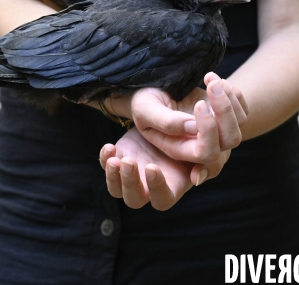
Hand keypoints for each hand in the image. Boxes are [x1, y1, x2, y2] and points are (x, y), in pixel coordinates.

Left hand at [99, 118, 230, 210]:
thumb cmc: (183, 107)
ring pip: (126, 194)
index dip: (159, 186)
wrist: (163, 97)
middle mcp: (161, 180)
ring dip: (118, 179)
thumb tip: (192, 128)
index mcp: (181, 176)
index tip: (152, 166)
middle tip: (130, 162)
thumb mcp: (184, 112)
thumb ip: (186, 125)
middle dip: (134, 185)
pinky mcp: (123, 161)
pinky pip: (110, 172)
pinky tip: (109, 147)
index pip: (168, 196)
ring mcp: (140, 173)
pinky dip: (106, 161)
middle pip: (148, 201)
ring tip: (117, 158)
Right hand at [130, 72, 247, 164]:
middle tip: (211, 86)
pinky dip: (234, 93)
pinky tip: (214, 80)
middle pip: (231, 140)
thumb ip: (165, 122)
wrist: (150, 89)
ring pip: (240, 123)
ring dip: (228, 98)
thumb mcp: (144, 109)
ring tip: (209, 78)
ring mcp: (216, 129)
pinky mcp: (224, 115)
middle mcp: (201, 142)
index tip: (197, 103)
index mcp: (180, 148)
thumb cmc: (144, 101)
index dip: (208, 131)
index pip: (206, 152)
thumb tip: (193, 127)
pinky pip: (243, 110)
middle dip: (225, 111)